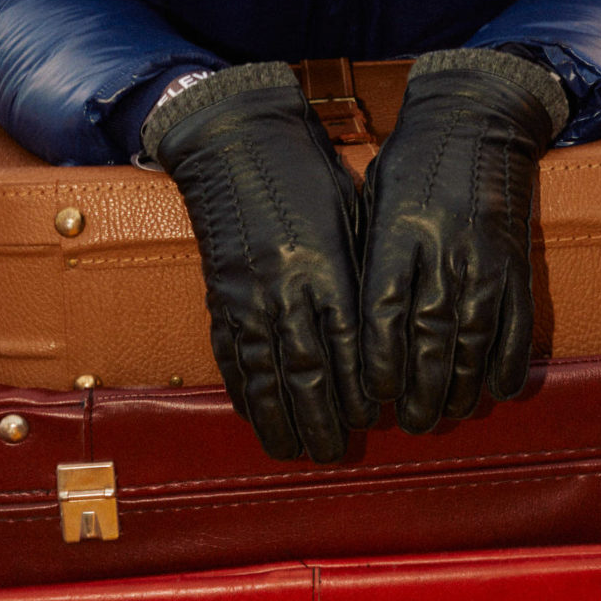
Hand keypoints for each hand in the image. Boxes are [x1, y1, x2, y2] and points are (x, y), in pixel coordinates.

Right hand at [147, 62, 370, 461]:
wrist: (236, 146)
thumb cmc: (307, 179)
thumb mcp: (349, 221)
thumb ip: (361, 278)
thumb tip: (382, 334)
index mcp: (325, 267)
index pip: (347, 347)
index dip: (358, 391)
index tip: (369, 420)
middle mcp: (284, 289)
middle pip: (304, 374)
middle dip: (321, 421)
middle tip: (333, 454)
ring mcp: (245, 296)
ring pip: (263, 375)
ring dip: (279, 419)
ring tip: (294, 451)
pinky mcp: (219, 295)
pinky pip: (231, 355)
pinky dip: (243, 391)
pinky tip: (254, 416)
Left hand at [360, 48, 566, 431]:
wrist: (476, 122)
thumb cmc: (411, 168)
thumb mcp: (374, 206)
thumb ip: (367, 264)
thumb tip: (348, 333)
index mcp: (397, 234)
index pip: (385, 313)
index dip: (380, 363)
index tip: (372, 395)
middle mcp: (443, 249)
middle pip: (431, 337)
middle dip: (421, 389)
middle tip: (412, 421)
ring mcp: (487, 258)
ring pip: (476, 339)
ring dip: (463, 387)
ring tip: (448, 414)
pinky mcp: (518, 261)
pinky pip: (518, 323)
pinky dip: (509, 362)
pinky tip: (497, 390)